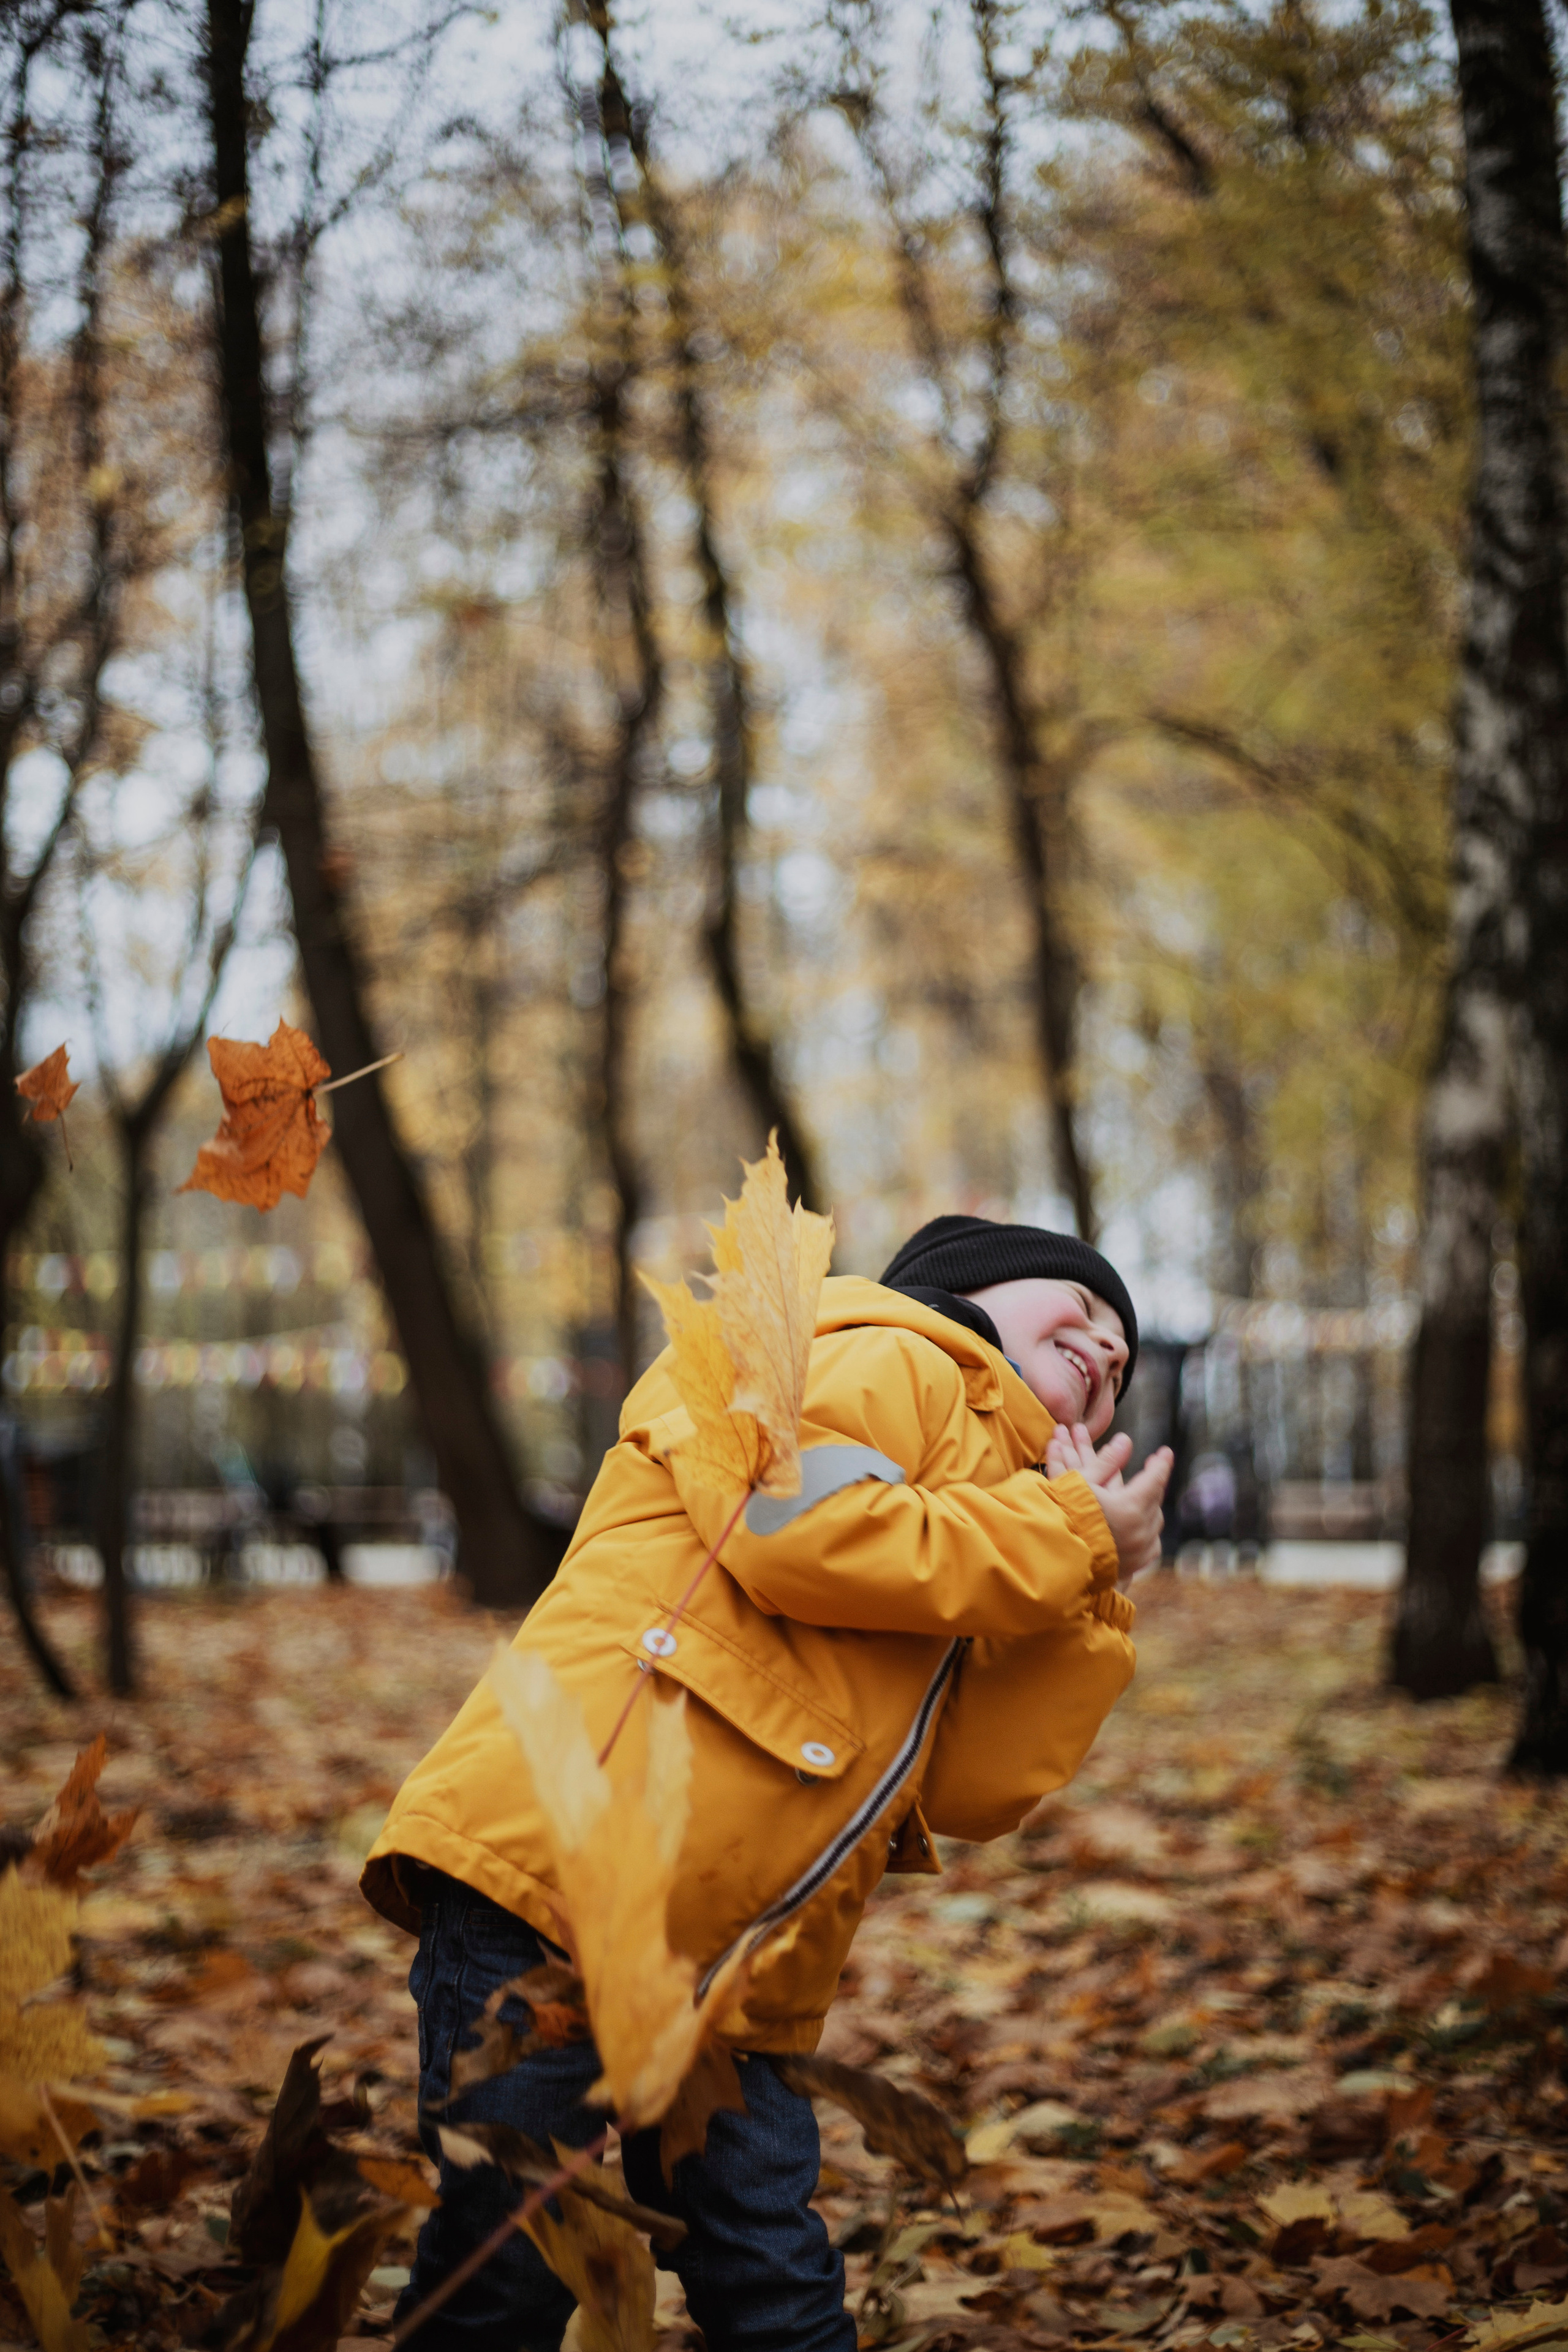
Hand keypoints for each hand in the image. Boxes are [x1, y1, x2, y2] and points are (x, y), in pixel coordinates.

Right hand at [1045, 1422, 1172, 1582]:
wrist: (1048, 1557)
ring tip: (1142, 1497)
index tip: (1165, 1452)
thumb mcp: (1082, 1482)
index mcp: (1130, 1508)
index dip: (1161, 1463)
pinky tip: (1138, 1527)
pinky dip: (1145, 1533)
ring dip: (1150, 1508)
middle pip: (1155, 1501)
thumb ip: (1107, 1461)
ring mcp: (1136, 1552)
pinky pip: (1148, 1547)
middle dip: (1153, 1484)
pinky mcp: (1130, 1567)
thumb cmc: (1062, 1515)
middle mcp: (1139, 1532)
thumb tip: (1125, 1440)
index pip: (1154, 1479)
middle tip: (1151, 1471)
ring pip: (1153, 1524)